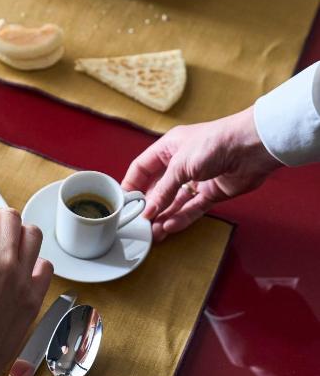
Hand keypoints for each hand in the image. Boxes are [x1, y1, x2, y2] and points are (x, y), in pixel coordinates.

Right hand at [122, 107, 280, 240]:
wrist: (251, 147)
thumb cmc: (214, 143)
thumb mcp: (180, 165)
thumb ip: (163, 190)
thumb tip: (148, 210)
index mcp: (168, 148)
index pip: (142, 168)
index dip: (132, 184)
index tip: (124, 203)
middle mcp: (180, 164)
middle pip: (158, 188)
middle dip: (149, 205)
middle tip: (138, 224)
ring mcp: (196, 179)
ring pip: (175, 202)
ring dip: (164, 216)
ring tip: (152, 233)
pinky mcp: (212, 193)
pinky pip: (192, 208)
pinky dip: (181, 217)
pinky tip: (170, 226)